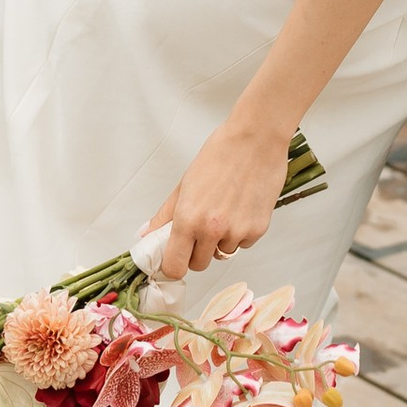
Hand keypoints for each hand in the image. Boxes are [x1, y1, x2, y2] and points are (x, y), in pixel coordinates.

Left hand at [147, 117, 290, 279]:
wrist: (256, 139)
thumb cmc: (220, 154)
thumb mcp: (185, 184)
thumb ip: (165, 215)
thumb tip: (147, 235)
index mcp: (188, 218)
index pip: (175, 266)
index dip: (173, 265)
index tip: (175, 258)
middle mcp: (212, 230)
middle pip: (199, 265)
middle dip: (197, 251)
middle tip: (201, 228)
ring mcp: (237, 232)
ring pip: (222, 254)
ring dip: (221, 240)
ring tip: (225, 210)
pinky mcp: (258, 230)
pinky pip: (243, 244)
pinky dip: (240, 233)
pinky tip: (241, 207)